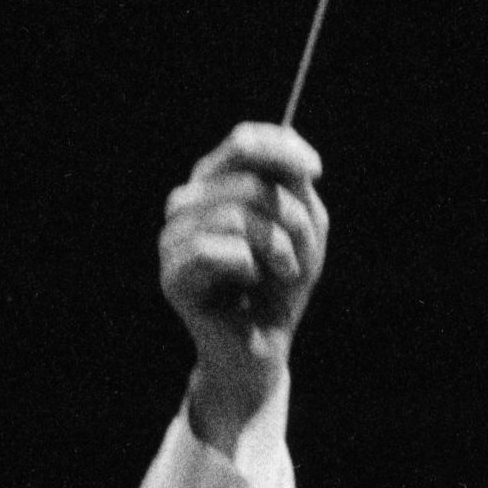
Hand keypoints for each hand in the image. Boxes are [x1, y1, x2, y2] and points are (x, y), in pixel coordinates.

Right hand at [158, 122, 329, 445]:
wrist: (264, 347)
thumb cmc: (281, 286)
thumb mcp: (302, 229)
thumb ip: (295, 186)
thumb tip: (293, 151)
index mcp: (214, 183)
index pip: (242, 141)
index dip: (282, 149)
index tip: (316, 172)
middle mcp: (187, 202)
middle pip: (248, 179)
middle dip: (291, 216)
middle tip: (302, 252)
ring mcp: (173, 237)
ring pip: (235, 214)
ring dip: (277, 245)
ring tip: (285, 270)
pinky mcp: (171, 274)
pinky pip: (216, 249)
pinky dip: (249, 265)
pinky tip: (251, 281)